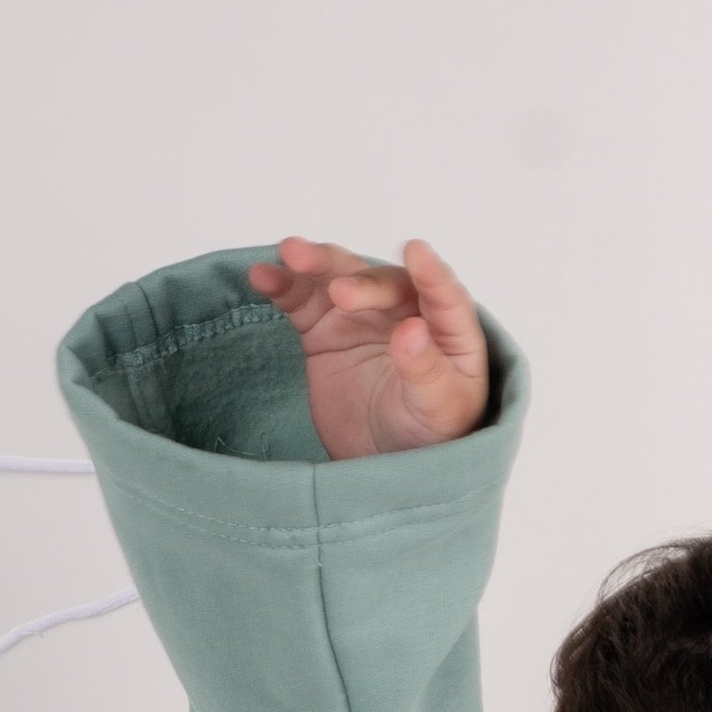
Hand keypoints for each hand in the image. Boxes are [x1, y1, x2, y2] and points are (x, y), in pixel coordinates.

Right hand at [248, 235, 493, 457]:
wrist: (383, 460)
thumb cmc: (428, 433)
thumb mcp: (437, 409)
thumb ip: (426, 370)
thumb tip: (412, 329)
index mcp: (449, 333)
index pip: (444, 297)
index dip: (431, 274)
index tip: (415, 252)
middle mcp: (405, 312)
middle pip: (385, 284)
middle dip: (362, 282)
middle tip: (340, 293)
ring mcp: (361, 317)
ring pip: (339, 278)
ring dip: (316, 263)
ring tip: (290, 254)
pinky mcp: (323, 328)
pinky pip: (302, 300)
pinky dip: (282, 285)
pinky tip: (262, 276)